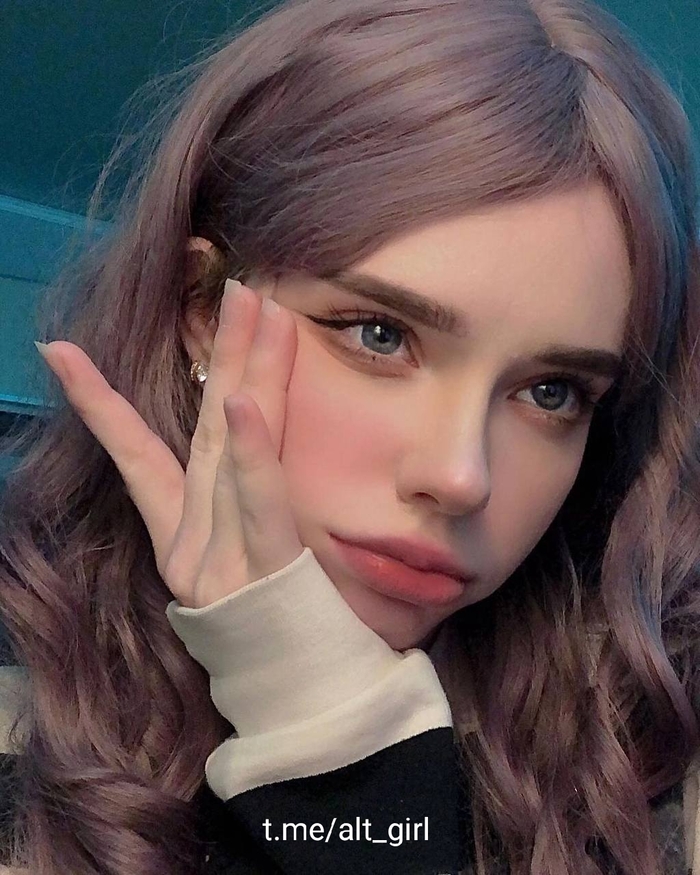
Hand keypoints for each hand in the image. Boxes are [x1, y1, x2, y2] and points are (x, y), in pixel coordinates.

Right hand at [35, 279, 303, 607]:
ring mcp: (227, 540)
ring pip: (233, 446)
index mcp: (189, 520)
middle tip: (237, 286)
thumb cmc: (257, 612)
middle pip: (210, 424)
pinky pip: (261, 503)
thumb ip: (234, 501)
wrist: (279, 674)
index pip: (140, 453)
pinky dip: (252, 453)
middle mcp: (201, 521)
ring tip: (250, 308)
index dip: (100, 405)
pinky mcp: (264, 562)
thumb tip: (229, 452)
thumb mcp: (233, 560)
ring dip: (243, 372)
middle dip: (222, 352)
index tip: (63, 354)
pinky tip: (246, 402)